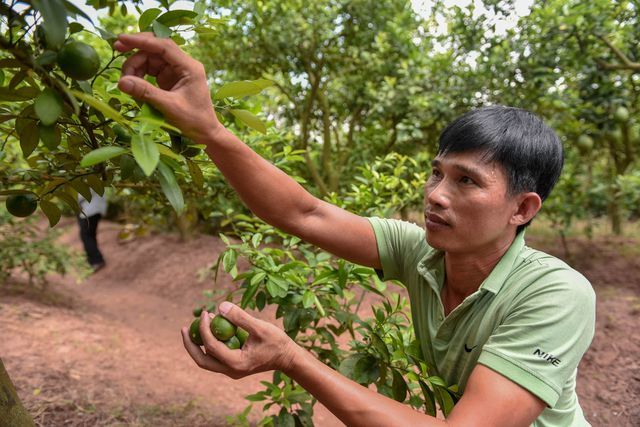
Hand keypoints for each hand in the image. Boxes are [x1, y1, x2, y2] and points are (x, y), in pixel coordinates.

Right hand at [114, 33, 220, 141]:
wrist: (205, 133)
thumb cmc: (193, 120)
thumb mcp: (169, 106)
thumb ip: (146, 93)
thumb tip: (121, 82)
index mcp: (189, 67)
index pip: (163, 45)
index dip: (141, 40)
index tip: (121, 39)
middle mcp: (183, 65)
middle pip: (155, 49)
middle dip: (136, 49)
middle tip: (117, 49)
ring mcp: (176, 71)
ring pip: (150, 59)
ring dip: (136, 67)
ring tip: (127, 82)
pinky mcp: (169, 79)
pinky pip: (150, 70)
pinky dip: (140, 76)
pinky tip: (133, 85)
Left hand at [181, 302, 298, 378]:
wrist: (288, 358)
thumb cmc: (277, 342)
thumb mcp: (260, 327)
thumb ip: (240, 317)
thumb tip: (220, 306)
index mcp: (236, 363)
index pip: (211, 346)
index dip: (204, 328)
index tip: (206, 312)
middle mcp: (231, 371)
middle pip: (201, 361)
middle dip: (190, 344)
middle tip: (183, 328)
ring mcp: (232, 370)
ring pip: (207, 361)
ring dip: (198, 345)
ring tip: (193, 328)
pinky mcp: (234, 366)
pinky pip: (215, 358)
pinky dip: (209, 346)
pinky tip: (209, 331)